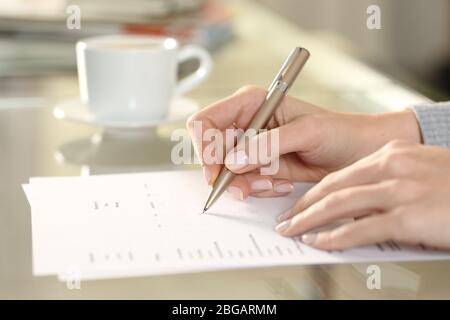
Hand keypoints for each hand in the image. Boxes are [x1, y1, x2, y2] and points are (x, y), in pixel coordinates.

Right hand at [187, 85, 420, 199]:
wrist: (358, 153)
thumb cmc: (339, 132)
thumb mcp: (306, 132)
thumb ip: (268, 145)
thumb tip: (234, 160)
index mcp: (250, 102)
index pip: (206, 121)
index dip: (204, 147)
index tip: (217, 171)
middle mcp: (245, 123)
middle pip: (211, 150)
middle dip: (225, 173)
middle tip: (245, 187)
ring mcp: (250, 146)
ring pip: (225, 171)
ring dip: (245, 184)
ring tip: (273, 183)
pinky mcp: (259, 165)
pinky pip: (243, 182)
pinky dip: (257, 189)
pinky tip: (280, 183)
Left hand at [276, 140, 449, 250]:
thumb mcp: (419, 172)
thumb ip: (388, 180)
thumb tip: (359, 199)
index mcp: (392, 156)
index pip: (341, 175)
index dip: (313, 191)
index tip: (297, 203)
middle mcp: (392, 168)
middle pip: (333, 187)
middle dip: (303, 206)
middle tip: (285, 218)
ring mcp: (400, 191)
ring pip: (339, 205)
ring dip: (309, 220)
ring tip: (292, 231)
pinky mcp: (409, 215)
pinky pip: (361, 227)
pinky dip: (334, 236)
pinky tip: (319, 242)